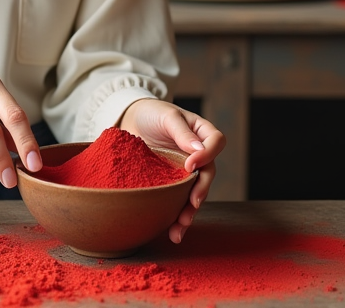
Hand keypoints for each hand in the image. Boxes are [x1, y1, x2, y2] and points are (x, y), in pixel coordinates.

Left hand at [118, 98, 224, 243]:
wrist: (128, 121)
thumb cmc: (151, 113)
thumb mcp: (167, 116)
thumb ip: (182, 132)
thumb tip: (199, 150)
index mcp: (201, 133)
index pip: (216, 142)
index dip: (207, 155)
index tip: (190, 165)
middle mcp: (197, 154)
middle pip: (207, 174)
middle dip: (200, 192)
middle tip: (192, 204)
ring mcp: (184, 170)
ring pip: (194, 192)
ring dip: (189, 211)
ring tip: (180, 227)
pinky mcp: (170, 182)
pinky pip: (177, 200)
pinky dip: (175, 216)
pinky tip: (172, 231)